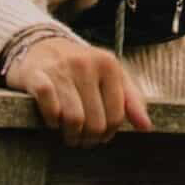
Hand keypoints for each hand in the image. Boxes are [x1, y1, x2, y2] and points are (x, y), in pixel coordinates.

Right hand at [3, 35, 153, 147]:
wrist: (40, 46)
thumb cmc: (80, 67)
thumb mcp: (110, 76)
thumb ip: (131, 99)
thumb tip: (146, 127)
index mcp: (108, 64)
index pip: (116, 115)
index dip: (109, 133)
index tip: (100, 135)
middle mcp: (86, 64)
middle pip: (96, 122)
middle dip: (89, 138)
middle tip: (83, 138)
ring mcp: (61, 69)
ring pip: (74, 119)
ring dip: (71, 135)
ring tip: (69, 134)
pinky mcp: (37, 75)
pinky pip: (49, 106)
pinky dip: (51, 121)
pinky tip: (52, 121)